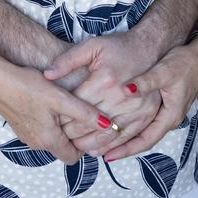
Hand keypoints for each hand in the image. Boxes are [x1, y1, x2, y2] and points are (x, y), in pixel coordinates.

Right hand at [0, 62, 104, 163]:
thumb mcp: (60, 98)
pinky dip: (45, 119)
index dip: (84, 144)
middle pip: (61, 147)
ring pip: (49, 136)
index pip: (73, 157)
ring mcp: (24, 134)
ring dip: (58, 124)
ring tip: (63, 102)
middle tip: (78, 110)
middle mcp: (35, 142)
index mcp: (48, 140)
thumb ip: (84, 113)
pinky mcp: (17, 123)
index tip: (88, 125)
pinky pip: (37, 128)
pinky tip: (44, 99)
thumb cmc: (27, 86)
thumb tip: (108, 125)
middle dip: (72, 133)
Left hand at [43, 31, 161, 156]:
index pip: (77, 106)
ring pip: (107, 137)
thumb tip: (48, 75)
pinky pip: (126, 140)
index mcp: (104, 80)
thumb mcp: (92, 46)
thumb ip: (68, 60)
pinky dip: (110, 149)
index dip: (62, 116)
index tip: (52, 120)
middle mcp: (120, 97)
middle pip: (90, 124)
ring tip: (74, 147)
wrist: (149, 48)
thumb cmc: (119, 47)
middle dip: (71, 134)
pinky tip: (97, 151)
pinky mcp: (145, 117)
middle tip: (58, 137)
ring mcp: (134, 109)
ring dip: (89, 145)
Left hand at [101, 43, 197, 161]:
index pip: (145, 140)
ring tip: (106, 141)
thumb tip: (125, 90)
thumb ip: (145, 82)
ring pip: (144, 131)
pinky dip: (132, 125)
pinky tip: (120, 122)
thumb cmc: (184, 63)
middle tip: (100, 152)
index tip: (108, 156)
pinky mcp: (165, 105)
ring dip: (127, 137)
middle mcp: (169, 119)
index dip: (127, 149)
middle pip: (143, 140)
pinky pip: (147, 122)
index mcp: (170, 116)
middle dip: (123, 147)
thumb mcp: (164, 71)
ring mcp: (167, 113)